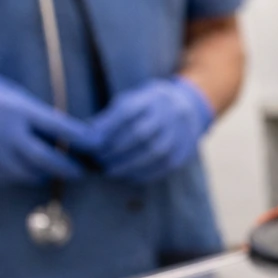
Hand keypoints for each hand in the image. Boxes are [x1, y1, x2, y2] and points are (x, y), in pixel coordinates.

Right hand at [0, 76, 95, 184]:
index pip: (59, 127)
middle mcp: (7, 131)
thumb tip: (81, 136)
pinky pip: (14, 178)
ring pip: (30, 174)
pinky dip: (27, 176)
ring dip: (47, 174)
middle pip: (46, 159)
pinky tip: (32, 169)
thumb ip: (42, 116)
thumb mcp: (17, 97)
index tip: (100, 144)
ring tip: (57, 170)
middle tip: (82, 172)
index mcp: (18, 109)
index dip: (83, 138)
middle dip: (68, 168)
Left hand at [93, 77, 213, 184]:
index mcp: (150, 98)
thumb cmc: (147, 107)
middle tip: (97, 160)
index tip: (90, 143)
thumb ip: (110, 118)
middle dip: (115, 150)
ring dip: (127, 165)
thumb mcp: (130, 101)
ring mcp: (178, 135)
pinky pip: (163, 167)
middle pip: (139, 134)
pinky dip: (143, 174)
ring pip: (153, 153)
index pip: (126, 113)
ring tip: (109, 171)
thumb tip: (87, 138)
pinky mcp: (183, 154)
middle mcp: (167, 115)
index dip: (106, 129)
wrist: (188, 109)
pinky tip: (128, 177)